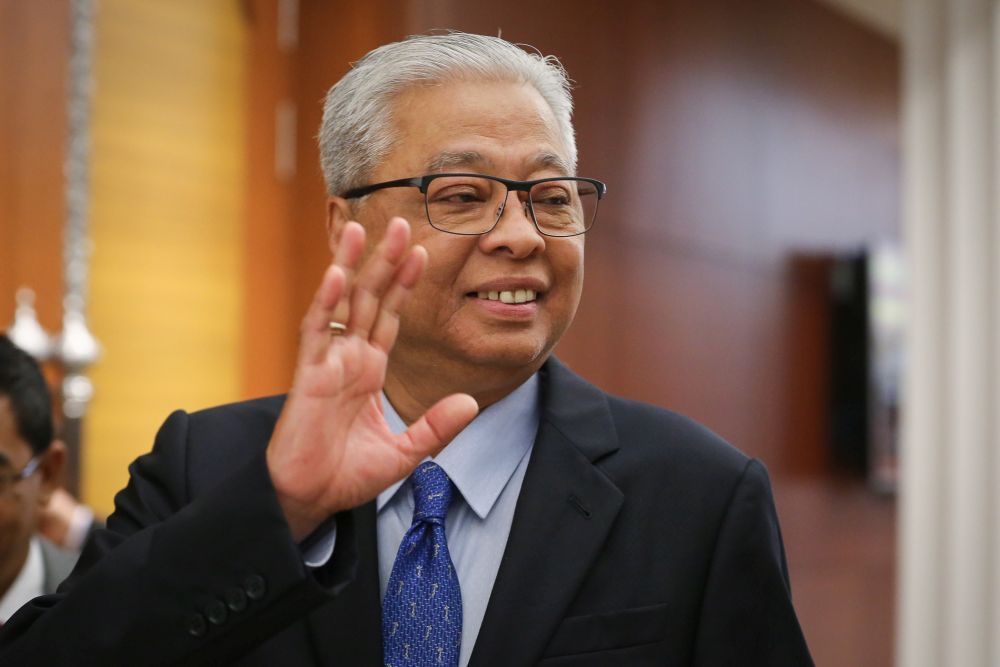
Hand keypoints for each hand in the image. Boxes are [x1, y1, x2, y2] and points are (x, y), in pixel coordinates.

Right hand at [266, 217, 477, 540]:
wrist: (311, 499)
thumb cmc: (347, 474)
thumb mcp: (406, 452)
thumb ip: (436, 426)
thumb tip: (471, 401)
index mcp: (369, 370)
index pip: (390, 316)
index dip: (405, 284)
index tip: (424, 252)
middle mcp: (349, 358)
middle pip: (370, 298)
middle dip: (385, 261)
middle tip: (403, 223)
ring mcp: (328, 362)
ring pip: (341, 303)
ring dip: (351, 265)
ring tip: (361, 227)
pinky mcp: (309, 375)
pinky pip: (317, 331)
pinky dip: (326, 302)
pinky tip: (339, 275)